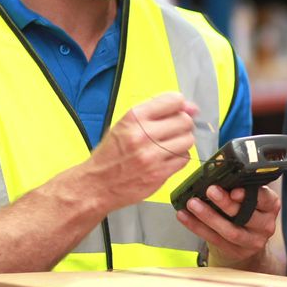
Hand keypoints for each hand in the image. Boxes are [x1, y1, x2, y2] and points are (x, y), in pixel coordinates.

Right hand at [90, 92, 197, 209]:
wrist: (97, 185)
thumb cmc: (110, 154)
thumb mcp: (125, 125)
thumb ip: (155, 113)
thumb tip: (189, 108)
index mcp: (134, 117)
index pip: (174, 101)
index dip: (180, 105)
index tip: (180, 110)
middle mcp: (143, 135)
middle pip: (185, 121)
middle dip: (183, 124)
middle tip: (174, 130)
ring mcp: (152, 155)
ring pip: (188, 140)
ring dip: (182, 142)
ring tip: (170, 145)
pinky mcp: (159, 174)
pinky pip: (184, 159)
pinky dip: (179, 158)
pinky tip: (167, 158)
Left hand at [176, 184, 280, 268]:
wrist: (245, 241)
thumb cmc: (245, 211)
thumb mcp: (250, 197)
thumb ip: (239, 186)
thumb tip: (216, 172)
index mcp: (270, 206)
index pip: (265, 199)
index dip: (249, 195)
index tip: (234, 190)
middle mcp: (265, 225)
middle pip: (246, 216)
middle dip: (226, 203)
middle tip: (210, 190)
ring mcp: (252, 241)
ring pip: (230, 231)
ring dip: (209, 216)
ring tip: (193, 203)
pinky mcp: (236, 251)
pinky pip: (215, 240)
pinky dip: (197, 227)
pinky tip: (185, 216)